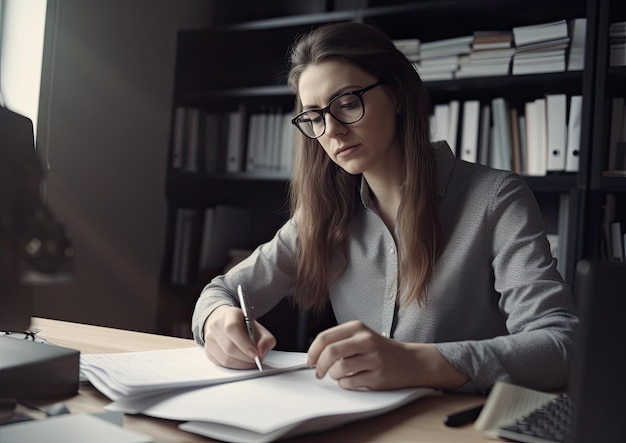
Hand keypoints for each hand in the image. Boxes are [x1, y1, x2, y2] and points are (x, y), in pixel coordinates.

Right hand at [203, 305, 275, 368]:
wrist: (225, 323)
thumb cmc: (243, 326)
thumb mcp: (258, 328)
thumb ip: (266, 339)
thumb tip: (262, 352)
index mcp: (230, 314)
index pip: (233, 328)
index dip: (244, 343)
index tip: (256, 354)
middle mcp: (216, 325)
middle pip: (229, 347)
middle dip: (246, 358)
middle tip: (257, 360)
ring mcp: (209, 338)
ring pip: (225, 358)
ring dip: (242, 364)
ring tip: (251, 362)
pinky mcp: (208, 351)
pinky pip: (221, 364)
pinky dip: (235, 367)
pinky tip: (241, 362)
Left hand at [307, 320, 467, 389]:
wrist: (411, 362)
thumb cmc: (381, 350)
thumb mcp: (362, 336)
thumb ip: (340, 341)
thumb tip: (314, 355)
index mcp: (357, 328)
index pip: (325, 337)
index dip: (313, 352)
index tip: (310, 361)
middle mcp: (365, 340)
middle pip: (330, 352)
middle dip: (319, 366)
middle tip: (318, 373)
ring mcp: (373, 358)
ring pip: (339, 369)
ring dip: (334, 376)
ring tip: (340, 375)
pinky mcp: (378, 375)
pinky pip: (350, 383)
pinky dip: (345, 384)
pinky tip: (352, 380)